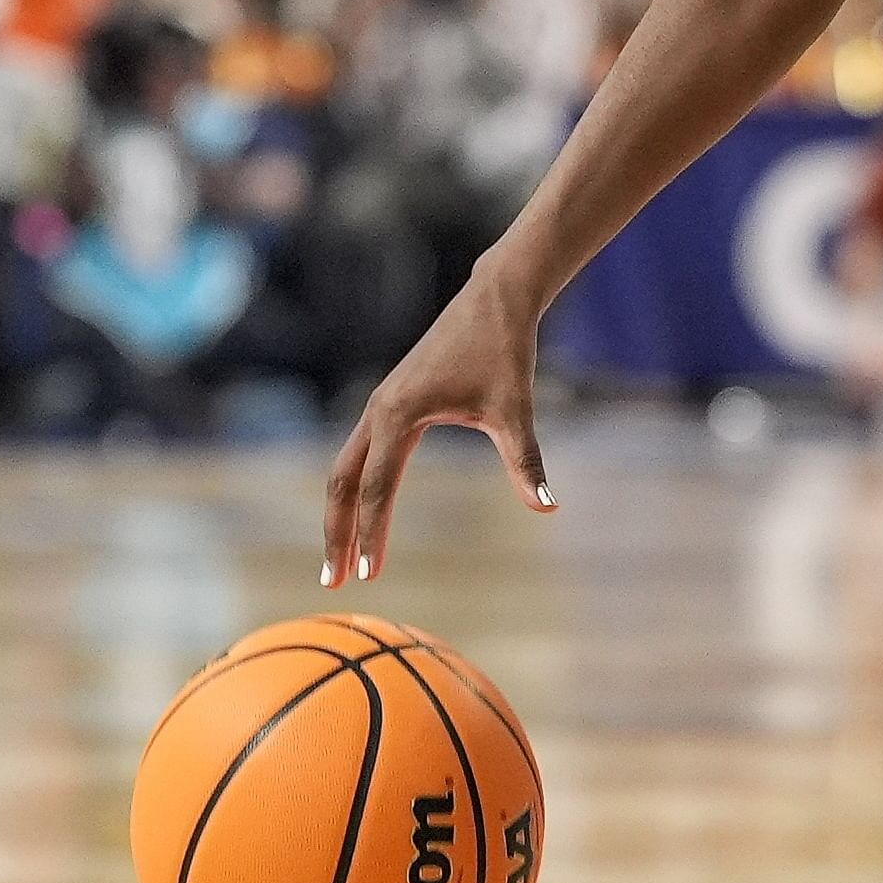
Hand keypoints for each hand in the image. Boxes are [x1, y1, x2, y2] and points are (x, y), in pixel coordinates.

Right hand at [321, 267, 555, 589]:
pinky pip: (361, 454)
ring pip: (346, 468)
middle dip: (337, 532)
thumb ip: (526, 462)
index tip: (369, 575)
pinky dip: (355, 489)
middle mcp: (379, 410)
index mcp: (399, 414)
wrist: (495, 300)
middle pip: (342, 482)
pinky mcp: (391, 403)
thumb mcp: (515, 410)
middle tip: (334, 583)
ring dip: (340, 513)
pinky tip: (365, 515)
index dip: (371, 533)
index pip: (377, 488)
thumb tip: (548, 507)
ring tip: (343, 560)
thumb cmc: (504, 352)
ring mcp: (381, 405)